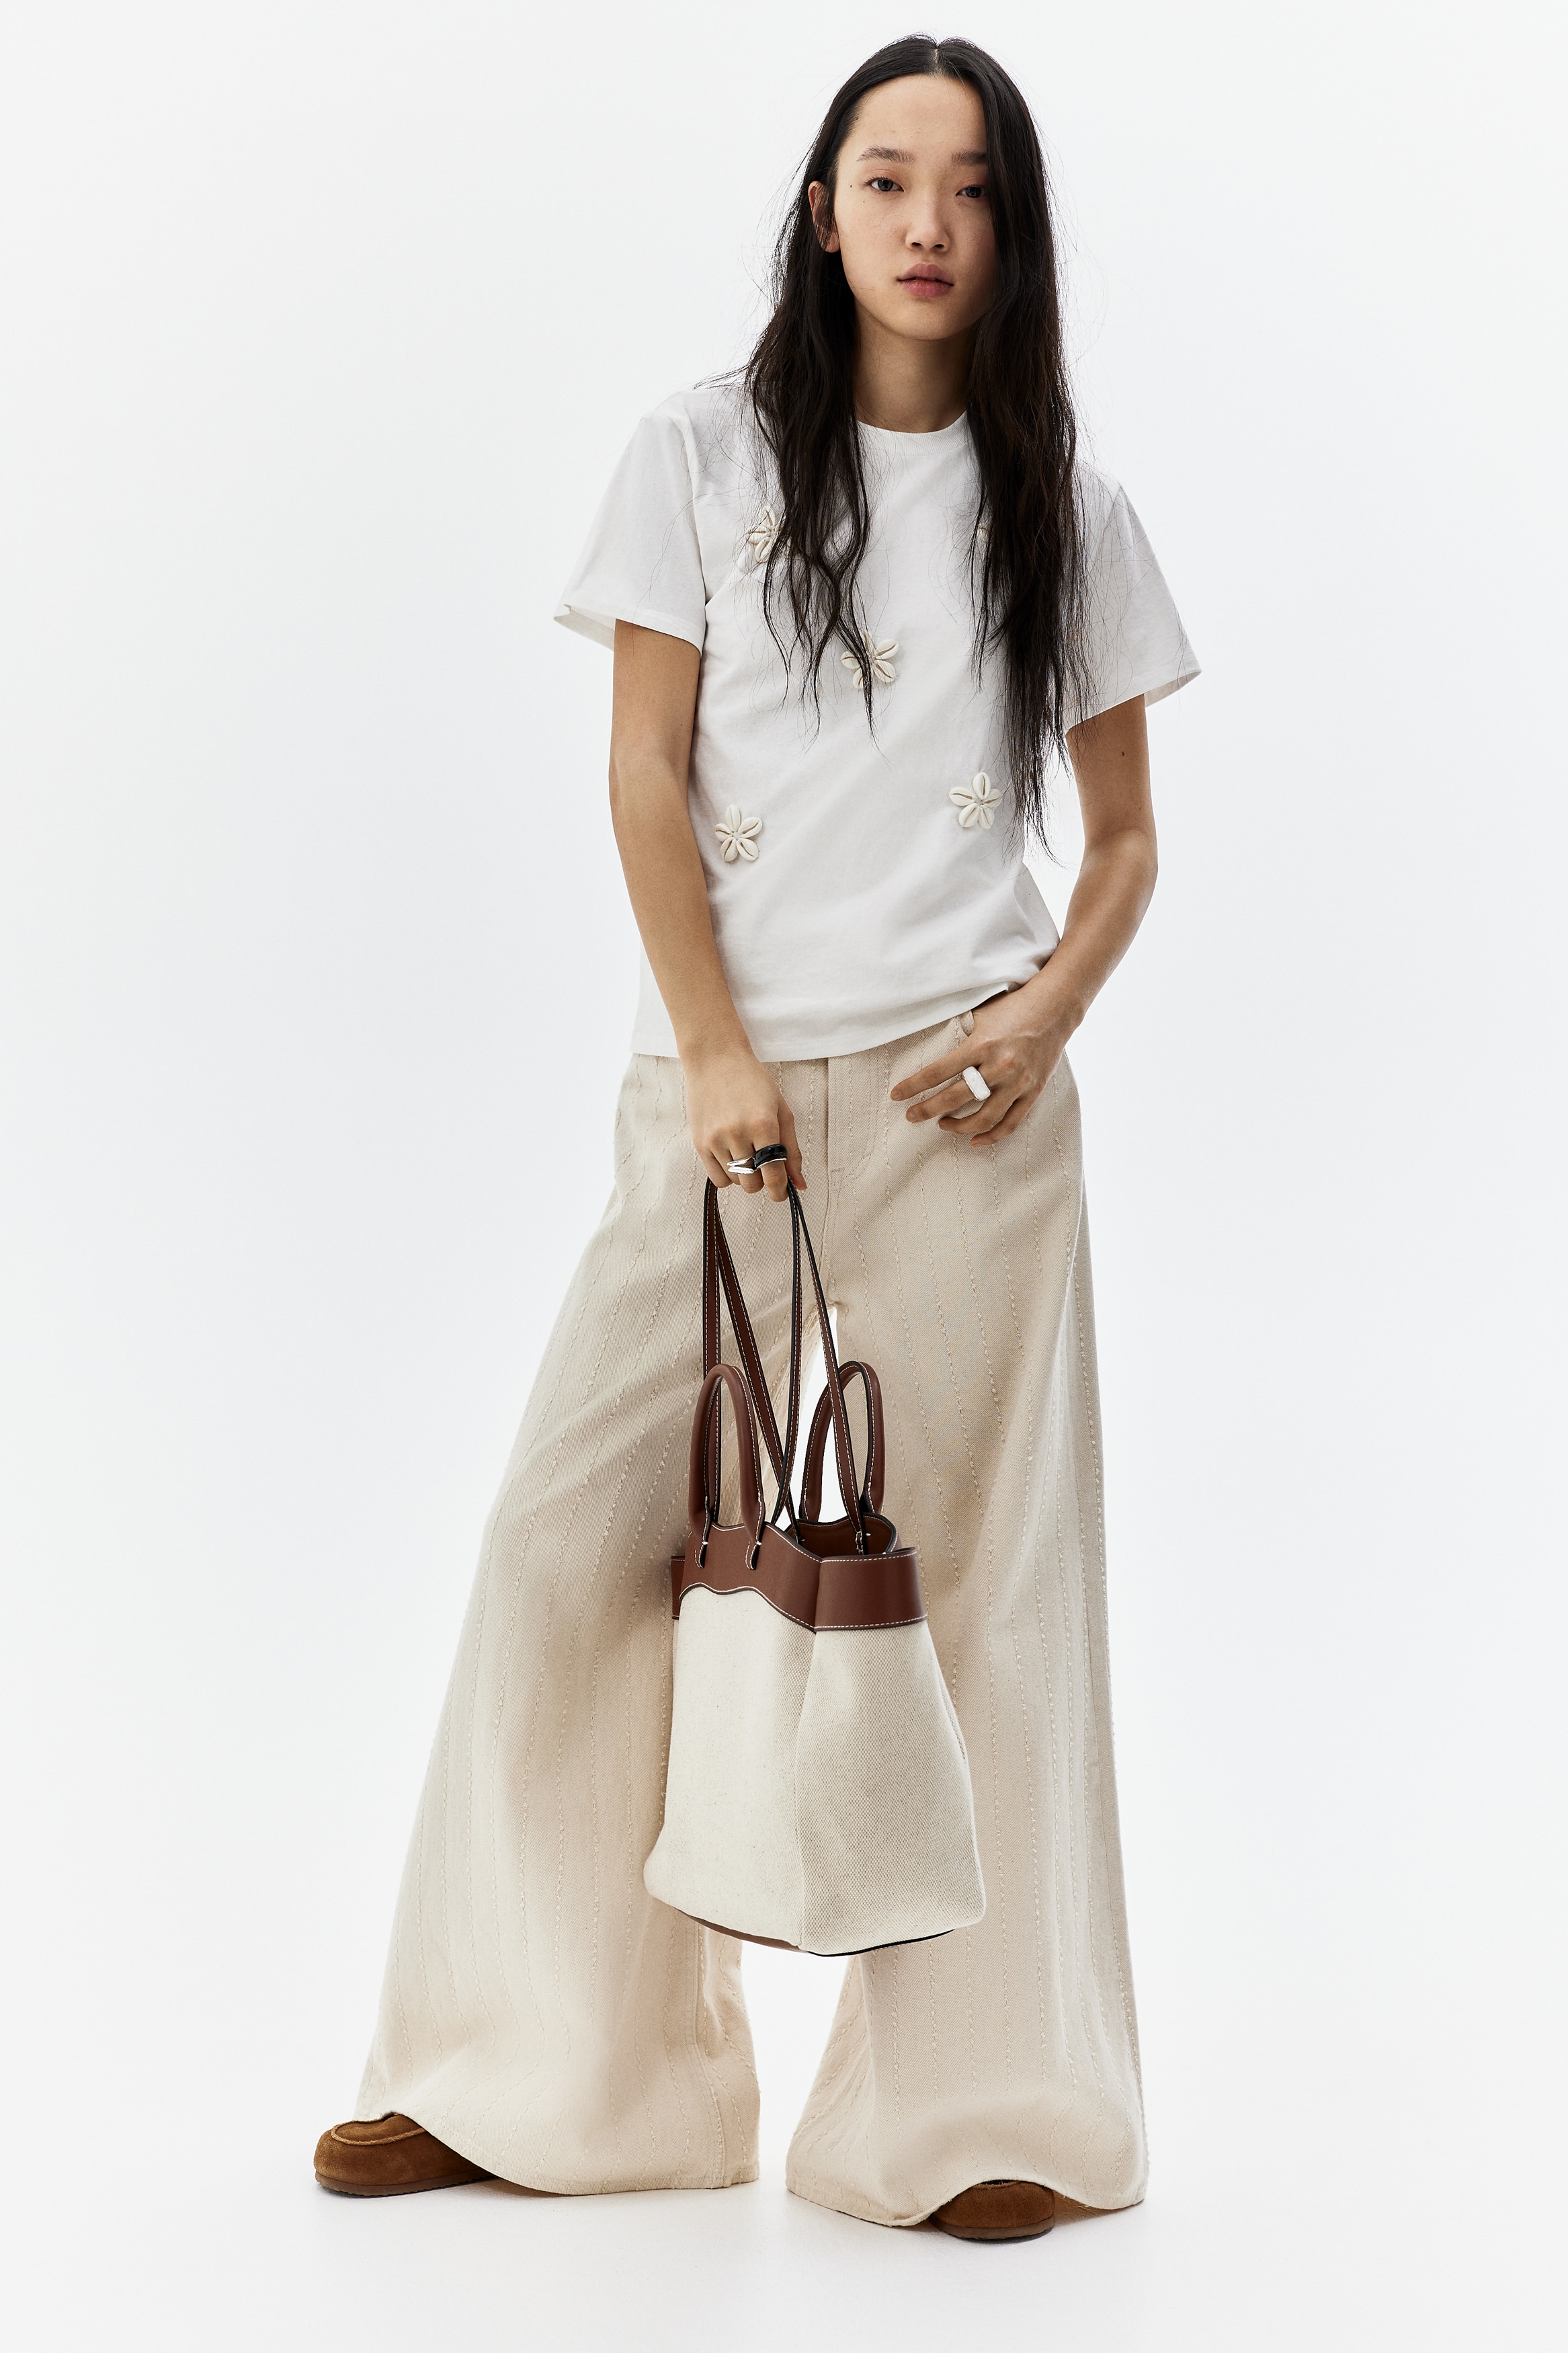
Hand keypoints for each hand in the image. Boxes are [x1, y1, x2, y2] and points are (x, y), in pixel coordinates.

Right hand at [683, 1042, 804, 1201]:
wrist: (715, 1059)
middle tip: (765, 1165)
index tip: (781, 1193)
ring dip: (746, 1176)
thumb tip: (799, 1184)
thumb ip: (791, 1149)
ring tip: (747, 1153)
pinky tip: (733, 1158)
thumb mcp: (781, 1110)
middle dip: (763, 1181)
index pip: (773, 1175)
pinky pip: (717, 1178)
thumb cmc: (753, 1082)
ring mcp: (715, 1139)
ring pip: (736, 1182)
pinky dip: (729, 1176)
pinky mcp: (699, 1143)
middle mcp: (737, 1134)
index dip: (780, 1191)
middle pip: (753, 1184)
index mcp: (763, 1124)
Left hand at [889, 975, 1080, 1146]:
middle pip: (956, 1098)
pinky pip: (1011, 1122)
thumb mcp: (980, 1015)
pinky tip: (974, 1141)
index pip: (938, 1071)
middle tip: (911, 1116)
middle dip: (928, 1110)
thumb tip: (926, 1045)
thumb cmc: (1012, 1007)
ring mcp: (1019, 1082)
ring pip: (983, 1117)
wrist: (1055, 1008)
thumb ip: (958, 1033)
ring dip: (958, 1126)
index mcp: (981, 1044)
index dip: (914, 1086)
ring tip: (942, 1124)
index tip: (896, 1095)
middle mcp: (1000, 1066)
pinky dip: (992, 1136)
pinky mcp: (1034, 1091)